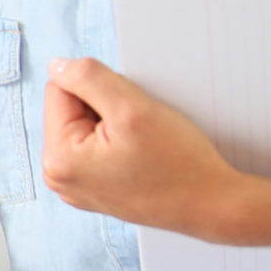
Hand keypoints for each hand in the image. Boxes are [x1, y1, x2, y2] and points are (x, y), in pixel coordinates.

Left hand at [43, 57, 245, 236]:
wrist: (212, 204)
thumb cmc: (179, 165)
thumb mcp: (131, 108)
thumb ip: (88, 78)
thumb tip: (58, 66)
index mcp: (58, 159)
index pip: (59, 90)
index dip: (97, 89)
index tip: (126, 111)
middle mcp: (59, 177)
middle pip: (70, 109)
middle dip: (104, 108)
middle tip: (136, 129)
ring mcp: (76, 185)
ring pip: (85, 126)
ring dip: (112, 123)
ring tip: (140, 143)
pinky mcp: (95, 187)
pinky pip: (97, 147)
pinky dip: (118, 141)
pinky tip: (140, 154)